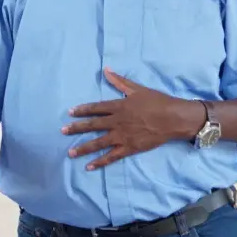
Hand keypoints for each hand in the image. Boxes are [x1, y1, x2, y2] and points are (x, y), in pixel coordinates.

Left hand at [62, 69, 205, 169]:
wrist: (173, 118)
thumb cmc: (157, 101)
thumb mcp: (138, 89)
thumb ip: (120, 81)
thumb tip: (106, 70)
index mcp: (118, 106)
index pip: (95, 108)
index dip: (82, 110)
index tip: (70, 112)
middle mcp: (117, 121)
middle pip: (92, 125)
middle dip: (76, 128)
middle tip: (63, 132)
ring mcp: (122, 136)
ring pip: (98, 143)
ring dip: (83, 148)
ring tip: (70, 153)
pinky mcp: (129, 148)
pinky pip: (112, 156)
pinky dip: (100, 161)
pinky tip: (89, 166)